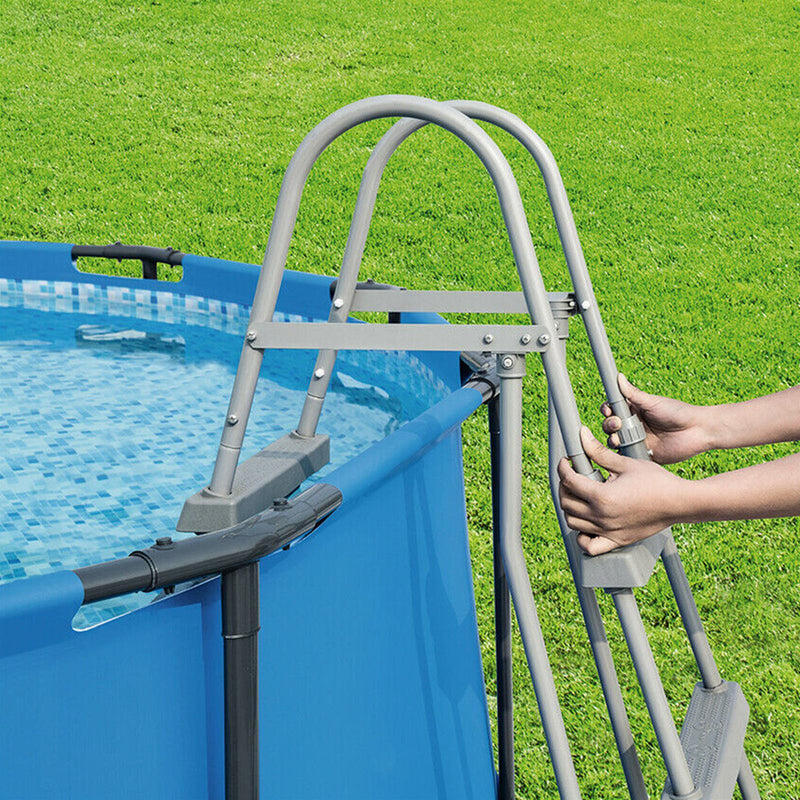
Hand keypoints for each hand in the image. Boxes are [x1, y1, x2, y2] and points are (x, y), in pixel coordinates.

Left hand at [558, 427, 687, 554]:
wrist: (679, 502)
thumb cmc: (657, 482)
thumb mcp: (625, 463)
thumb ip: (599, 452)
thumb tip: (582, 435)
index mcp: (602, 496)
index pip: (569, 481)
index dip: (563, 468)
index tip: (566, 462)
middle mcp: (601, 517)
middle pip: (566, 502)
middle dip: (564, 486)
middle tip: (572, 476)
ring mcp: (608, 531)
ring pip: (573, 522)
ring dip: (570, 507)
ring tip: (579, 495)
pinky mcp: (617, 541)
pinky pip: (590, 546)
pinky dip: (582, 537)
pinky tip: (586, 523)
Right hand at [602, 374, 710, 463]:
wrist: (697, 430)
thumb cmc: (677, 412)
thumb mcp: (652, 402)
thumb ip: (633, 393)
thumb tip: (618, 377)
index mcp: (635, 410)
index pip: (613, 410)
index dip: (607, 410)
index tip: (608, 410)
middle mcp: (634, 425)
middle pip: (610, 425)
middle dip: (609, 424)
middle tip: (618, 424)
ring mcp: (638, 440)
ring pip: (615, 441)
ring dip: (613, 439)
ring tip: (619, 438)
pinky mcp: (644, 454)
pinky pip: (627, 455)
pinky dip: (623, 454)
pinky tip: (626, 450)